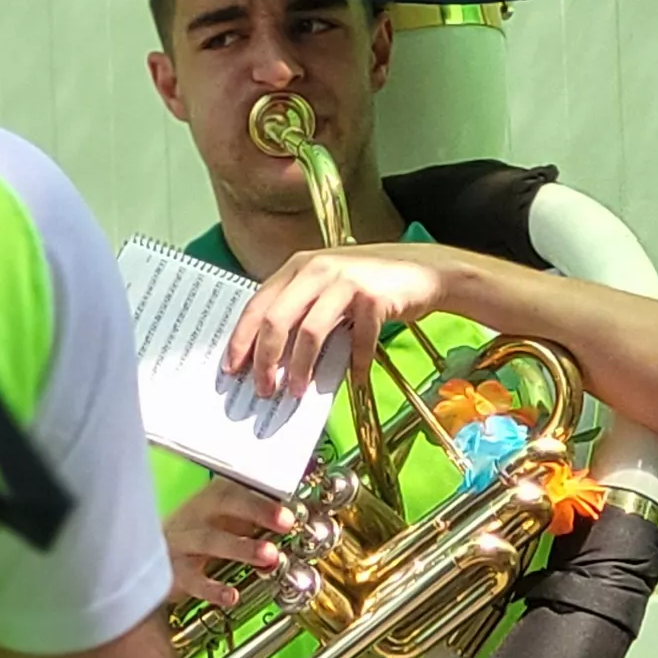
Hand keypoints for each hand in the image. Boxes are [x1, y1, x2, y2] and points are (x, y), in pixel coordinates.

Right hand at [163, 476, 292, 608]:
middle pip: (224, 502)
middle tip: (286, 521)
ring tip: (269, 556)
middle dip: (257, 510)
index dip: (265, 494)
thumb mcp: (225, 519)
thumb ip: (257, 519)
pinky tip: (232, 595)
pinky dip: (213, 588)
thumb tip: (296, 519)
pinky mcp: (174, 571)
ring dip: (242, 547)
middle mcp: (197, 514)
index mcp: (213, 497)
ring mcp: (183, 542)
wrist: (148, 555)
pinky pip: (193, 579)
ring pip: (210, 540)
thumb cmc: (198, 535)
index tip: (291, 506)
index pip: (239, 485)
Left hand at [221, 242, 485, 397]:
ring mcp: (345, 280)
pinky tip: (355, 379)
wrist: (424, 269)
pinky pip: (357, 340)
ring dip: (300, 367)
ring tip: (296, 391)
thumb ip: (301, 309)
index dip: (241, 339)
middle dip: (264, 359)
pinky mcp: (373, 296)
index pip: (257, 304)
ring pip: (310, 331)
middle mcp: (317, 269)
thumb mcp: (328, 287)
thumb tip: (271, 357)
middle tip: (263, 389)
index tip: (233, 369)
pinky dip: (355, 365)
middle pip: (276, 319)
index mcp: (298, 266)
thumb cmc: (371, 284)